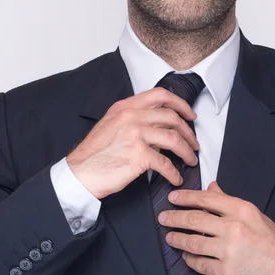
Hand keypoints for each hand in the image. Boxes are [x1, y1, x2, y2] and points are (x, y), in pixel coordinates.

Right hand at [66, 88, 200, 198]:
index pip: (160, 96)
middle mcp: (132, 116)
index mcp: (125, 107)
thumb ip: (133, 120)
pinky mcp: (139, 155)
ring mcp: (136, 135)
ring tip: (191, 161)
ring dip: (187, 152)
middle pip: (172, 118)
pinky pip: (166, 163)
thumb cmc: (94, 154)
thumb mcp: (111, 125)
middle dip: (189, 132)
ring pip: (174, 138)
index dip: (180, 104)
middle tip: (194, 143)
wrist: (80, 173)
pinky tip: (176, 178)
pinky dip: (174, 173)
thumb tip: (158, 127)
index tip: (190, 115)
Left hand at [158, 181, 274, 274]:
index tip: (173, 198)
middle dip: (175, 217)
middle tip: (163, 217)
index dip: (186, 198)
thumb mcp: (255, 217)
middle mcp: (233, 229)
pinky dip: (190, 259)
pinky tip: (186, 256)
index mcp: (242, 211)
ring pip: (193, 243)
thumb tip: (211, 188)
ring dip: (178, 239)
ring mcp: (227, 252)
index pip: (207, 200)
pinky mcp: (224, 272)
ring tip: (170, 237)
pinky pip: (199, 264)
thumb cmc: (271, 243)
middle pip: (194, 220)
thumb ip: (230, 203)